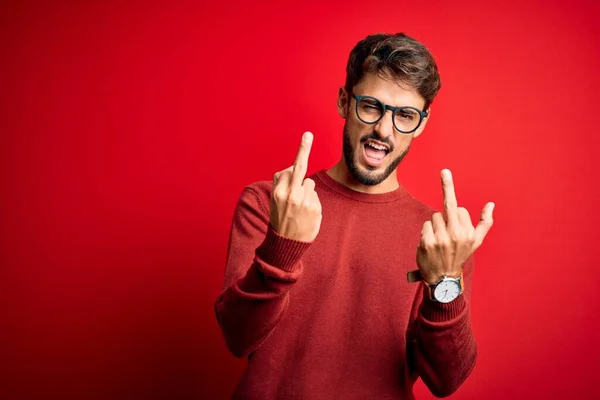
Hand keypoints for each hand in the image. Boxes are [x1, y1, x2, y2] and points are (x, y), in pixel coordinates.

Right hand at [269, 132, 321, 241]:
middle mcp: (291, 195)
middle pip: (300, 168)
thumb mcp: (274, 201)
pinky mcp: (315, 209)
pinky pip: (315, 197)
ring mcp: (305, 202)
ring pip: (310, 184)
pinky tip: (305, 214)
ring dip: (306, 192)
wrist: (286, 243)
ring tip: (299, 207)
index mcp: (279, 192)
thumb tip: (294, 168)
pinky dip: (312, 203)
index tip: (308, 136)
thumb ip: (282, 184)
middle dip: (304, 149)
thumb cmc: (280, 218)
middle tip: (308, 135)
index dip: (302, 150)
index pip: (292, 168)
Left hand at [416, 169, 494, 283]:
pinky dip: (427, 232)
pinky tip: (430, 244)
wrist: (443, 278)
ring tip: (439, 240)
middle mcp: (456, 235)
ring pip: (434, 216)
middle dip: (448, 185)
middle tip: (445, 171)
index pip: (460, 209)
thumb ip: (485, 222)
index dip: (457, 216)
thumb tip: (491, 204)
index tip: (456, 225)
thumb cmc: (459, 255)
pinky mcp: (427, 242)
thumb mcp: (476, 242)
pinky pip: (425, 225)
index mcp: (469, 233)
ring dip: (435, 225)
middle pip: (448, 205)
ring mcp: (441, 239)